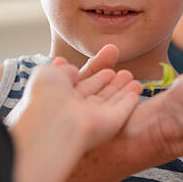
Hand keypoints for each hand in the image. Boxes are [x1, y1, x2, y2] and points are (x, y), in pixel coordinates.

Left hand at [12, 50, 141, 181]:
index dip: (94, 69)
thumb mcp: (49, 73)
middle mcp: (77, 110)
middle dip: (108, 80)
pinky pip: (122, 110)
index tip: (106, 56)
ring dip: (121, 88)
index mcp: (60, 98)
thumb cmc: (46, 97)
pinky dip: (129, 100)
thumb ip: (64, 69)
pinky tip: (136, 90)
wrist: (53, 123)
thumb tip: (74, 71)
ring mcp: (93, 119)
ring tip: (129, 75)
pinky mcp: (110, 126)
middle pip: (97, 92)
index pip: (80, 82)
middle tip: (122, 70)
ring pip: (110, 101)